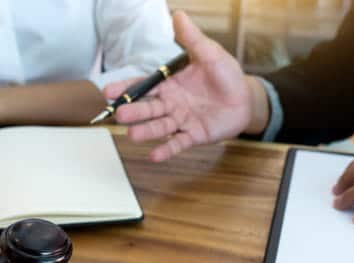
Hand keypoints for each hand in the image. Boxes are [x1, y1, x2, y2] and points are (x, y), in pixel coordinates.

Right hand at [103, 11, 253, 161]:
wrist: (245, 99)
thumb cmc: (225, 75)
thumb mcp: (210, 54)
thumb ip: (192, 39)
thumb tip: (178, 15)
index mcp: (170, 83)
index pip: (144, 85)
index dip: (126, 88)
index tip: (108, 92)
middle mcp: (170, 103)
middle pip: (148, 107)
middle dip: (134, 111)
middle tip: (119, 114)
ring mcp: (180, 121)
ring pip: (159, 126)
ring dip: (146, 131)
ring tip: (132, 135)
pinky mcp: (193, 136)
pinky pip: (178, 143)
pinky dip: (166, 150)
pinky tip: (154, 156)